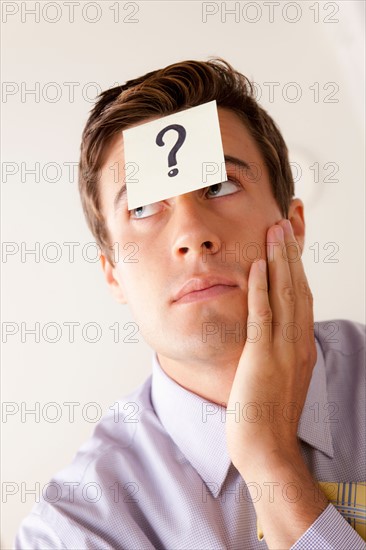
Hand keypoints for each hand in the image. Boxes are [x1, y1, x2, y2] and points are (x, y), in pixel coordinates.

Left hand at [226, 219, 316, 471]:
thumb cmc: (268, 416)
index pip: (302, 298)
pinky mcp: (262, 359)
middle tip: (284, 224)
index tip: (291, 243)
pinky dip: (261, 289)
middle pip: (297, 289)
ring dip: (280, 261)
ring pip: (285, 296)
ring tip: (274, 232)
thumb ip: (279, 351)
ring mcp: (282, 350)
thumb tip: (272, 332)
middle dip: (290, 254)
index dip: (297, 268)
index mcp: (301, 347)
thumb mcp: (280, 378)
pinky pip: (262, 317)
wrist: (267, 450)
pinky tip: (257, 266)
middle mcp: (297, 343)